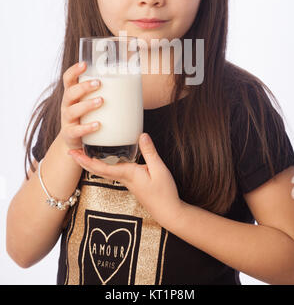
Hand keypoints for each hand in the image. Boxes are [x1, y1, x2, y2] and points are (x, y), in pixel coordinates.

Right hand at [59, 61, 103, 149]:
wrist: (75, 142)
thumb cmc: (88, 116)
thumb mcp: (91, 101)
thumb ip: (106, 91)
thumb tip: (134, 78)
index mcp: (73, 95)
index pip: (68, 79)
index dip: (74, 70)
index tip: (84, 64)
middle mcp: (67, 106)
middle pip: (70, 93)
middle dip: (84, 87)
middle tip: (99, 83)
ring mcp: (67, 121)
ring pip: (72, 111)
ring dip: (87, 105)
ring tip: (101, 101)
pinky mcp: (70, 135)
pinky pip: (76, 131)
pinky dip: (86, 128)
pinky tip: (98, 125)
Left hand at [68, 133, 183, 229]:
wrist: (168, 212)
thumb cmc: (164, 193)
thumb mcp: (159, 169)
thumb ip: (150, 152)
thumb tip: (142, 135)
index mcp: (127, 174)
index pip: (101, 167)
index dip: (86, 160)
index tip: (74, 153)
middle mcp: (124, 178)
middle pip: (98, 169)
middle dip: (83, 160)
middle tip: (71, 151)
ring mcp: (127, 181)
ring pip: (104, 171)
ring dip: (92, 162)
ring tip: (83, 153)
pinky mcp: (132, 182)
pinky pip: (113, 171)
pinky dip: (104, 164)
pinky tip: (105, 159)